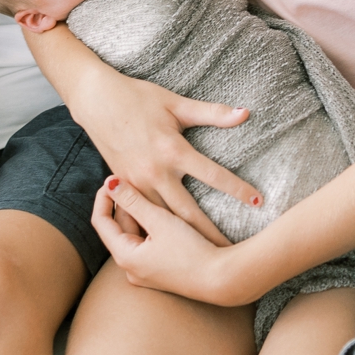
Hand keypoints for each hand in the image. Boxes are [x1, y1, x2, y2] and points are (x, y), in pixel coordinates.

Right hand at [50, 45, 257, 245]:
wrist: (96, 101)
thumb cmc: (138, 98)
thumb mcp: (176, 104)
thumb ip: (212, 113)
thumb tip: (246, 113)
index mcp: (172, 150)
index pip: (213, 175)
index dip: (237, 189)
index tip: (258, 202)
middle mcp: (154, 172)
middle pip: (188, 212)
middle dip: (210, 233)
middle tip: (231, 251)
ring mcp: (136, 183)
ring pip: (161, 220)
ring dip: (181, 239)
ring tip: (203, 257)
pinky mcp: (123, 186)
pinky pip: (136, 217)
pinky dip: (148, 234)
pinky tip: (161, 250)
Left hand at [91, 178, 252, 306]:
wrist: (222, 280)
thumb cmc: (191, 251)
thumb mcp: (160, 221)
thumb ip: (134, 201)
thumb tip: (111, 182)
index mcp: (125, 256)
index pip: (100, 221)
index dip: (104, 197)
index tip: (113, 178)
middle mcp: (131, 268)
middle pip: (119, 227)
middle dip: (126, 204)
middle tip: (137, 180)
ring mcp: (147, 271)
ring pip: (136, 234)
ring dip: (140, 213)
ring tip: (152, 192)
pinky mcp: (162, 270)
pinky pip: (149, 243)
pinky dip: (152, 226)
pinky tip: (165, 212)